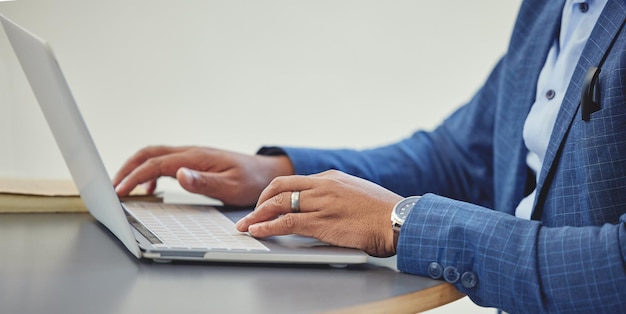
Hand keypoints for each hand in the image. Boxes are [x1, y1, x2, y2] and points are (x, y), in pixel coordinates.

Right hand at [113, 146, 293, 205]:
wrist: (267, 172)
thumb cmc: (252, 181)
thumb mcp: (231, 186)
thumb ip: (204, 181)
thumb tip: (177, 174)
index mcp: (196, 158)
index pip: (156, 163)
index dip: (134, 176)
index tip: (119, 191)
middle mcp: (191, 152)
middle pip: (149, 153)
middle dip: (127, 168)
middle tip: (112, 187)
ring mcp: (192, 156)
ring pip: (155, 156)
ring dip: (136, 168)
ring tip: (124, 188)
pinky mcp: (195, 162)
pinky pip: (165, 162)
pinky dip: (150, 172)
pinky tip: (150, 188)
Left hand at [235, 170, 402, 256]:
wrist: (399, 219)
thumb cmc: (384, 212)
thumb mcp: (358, 195)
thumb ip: (338, 197)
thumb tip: (325, 208)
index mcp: (331, 178)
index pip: (295, 181)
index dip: (276, 192)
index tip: (268, 203)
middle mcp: (323, 186)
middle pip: (280, 187)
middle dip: (261, 200)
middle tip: (252, 213)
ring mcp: (321, 203)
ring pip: (278, 203)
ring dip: (257, 215)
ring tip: (246, 225)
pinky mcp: (321, 222)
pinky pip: (286, 222)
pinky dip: (267, 226)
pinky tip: (257, 231)